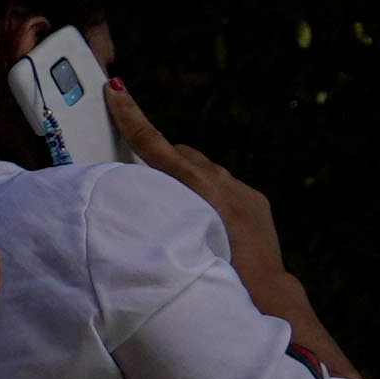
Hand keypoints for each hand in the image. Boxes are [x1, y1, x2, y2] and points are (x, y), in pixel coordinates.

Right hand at [94, 82, 345, 354]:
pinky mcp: (256, 201)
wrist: (263, 288)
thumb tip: (152, 199)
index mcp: (196, 185)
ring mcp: (241, 188)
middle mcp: (219, 179)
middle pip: (182, 154)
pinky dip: (212, 195)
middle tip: (146, 176)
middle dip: (164, 158)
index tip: (115, 90)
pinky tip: (210, 221)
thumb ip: (163, 209)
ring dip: (189, 181)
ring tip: (179, 207)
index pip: (156, 145)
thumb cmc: (212, 271)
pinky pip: (226, 187)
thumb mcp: (177, 235)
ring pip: (205, 171)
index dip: (132, 117)